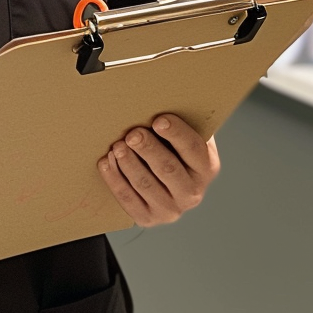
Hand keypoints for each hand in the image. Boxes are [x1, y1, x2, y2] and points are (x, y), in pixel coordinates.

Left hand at [97, 114, 218, 226]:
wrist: (164, 182)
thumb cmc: (172, 148)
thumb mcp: (184, 134)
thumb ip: (179, 121)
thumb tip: (162, 95)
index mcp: (206, 167)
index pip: (194, 149)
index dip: (176, 134)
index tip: (159, 120)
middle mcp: (192, 192)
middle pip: (168, 169)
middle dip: (148, 149)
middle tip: (132, 134)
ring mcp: (170, 209)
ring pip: (145, 184)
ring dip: (128, 163)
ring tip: (116, 146)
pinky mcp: (148, 217)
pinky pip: (128, 199)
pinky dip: (115, 179)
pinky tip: (106, 162)